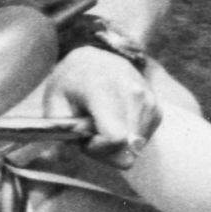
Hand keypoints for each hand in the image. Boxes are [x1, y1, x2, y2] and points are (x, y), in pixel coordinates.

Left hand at [50, 45, 159, 162]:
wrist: (99, 56)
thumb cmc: (72, 80)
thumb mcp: (54, 102)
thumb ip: (59, 130)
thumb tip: (63, 155)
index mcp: (105, 90)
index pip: (115, 138)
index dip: (97, 149)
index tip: (84, 138)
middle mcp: (134, 95)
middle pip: (127, 150)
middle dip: (104, 150)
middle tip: (90, 131)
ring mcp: (150, 103)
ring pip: (134, 149)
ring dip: (115, 143)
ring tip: (102, 121)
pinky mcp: (157, 110)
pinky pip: (141, 141)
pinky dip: (126, 137)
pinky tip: (115, 119)